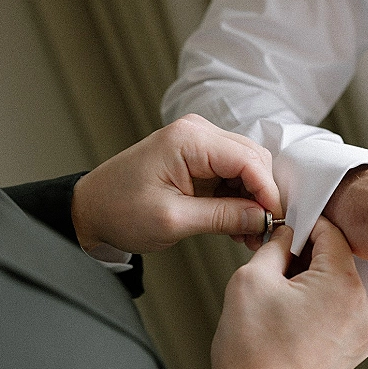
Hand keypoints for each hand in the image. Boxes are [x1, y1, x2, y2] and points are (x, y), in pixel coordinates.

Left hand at [71, 114, 281, 253]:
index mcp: (188, 140)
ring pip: (246, 168)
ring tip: (249, 235)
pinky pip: (231, 175)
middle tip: (264, 233)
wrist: (90, 210)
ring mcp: (197, 144)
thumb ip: (223, 217)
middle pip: (253, 160)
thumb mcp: (173, 220)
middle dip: (263, 197)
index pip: (249, 160)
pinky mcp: (197, 158)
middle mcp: (197, 133)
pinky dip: (239, 199)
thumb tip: (262, 219)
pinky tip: (238, 226)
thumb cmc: (118, 210)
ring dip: (252, 201)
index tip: (277, 221)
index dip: (268, 192)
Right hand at [210, 218, 367, 368]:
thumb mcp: (252, 279)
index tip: (285, 229)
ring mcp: (362, 334)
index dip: (303, 226)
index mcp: (344, 286)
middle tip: (275, 265)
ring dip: (312, 282)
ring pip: (338, 287)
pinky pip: (339, 313)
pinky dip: (318, 306)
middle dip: (306, 257)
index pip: (331, 234)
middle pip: (338, 261)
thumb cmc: (253, 352)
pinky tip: (289, 317)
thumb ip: (275, 246)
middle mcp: (363, 310)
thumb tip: (286, 236)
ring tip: (279, 298)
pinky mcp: (353, 352)